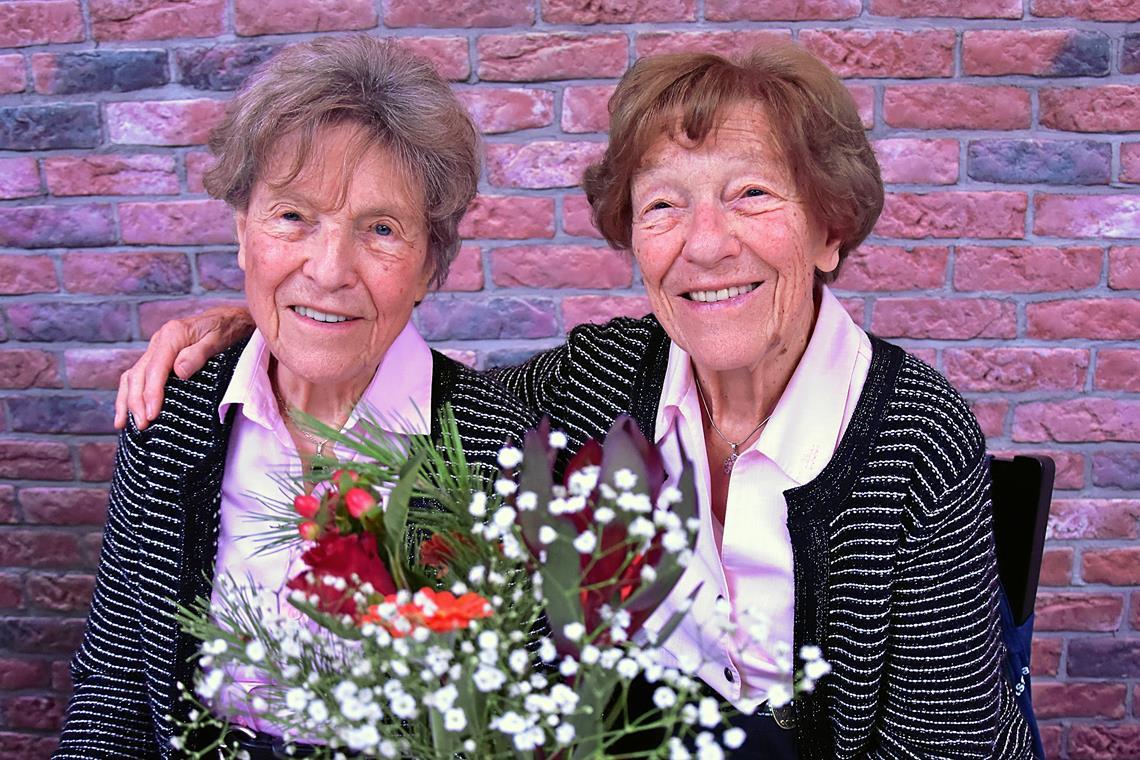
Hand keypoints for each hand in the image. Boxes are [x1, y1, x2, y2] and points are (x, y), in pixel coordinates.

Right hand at [115, 306, 254, 429]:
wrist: (228, 318)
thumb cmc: (225, 329)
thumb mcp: (218, 340)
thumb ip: (198, 354)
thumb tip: (178, 372)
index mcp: (172, 335)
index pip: (156, 368)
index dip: (151, 393)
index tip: (151, 414)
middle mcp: (159, 341)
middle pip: (139, 374)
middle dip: (137, 401)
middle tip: (142, 425)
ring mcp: (155, 348)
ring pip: (132, 375)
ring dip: (127, 400)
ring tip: (123, 424)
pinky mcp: (157, 357)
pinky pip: (138, 376)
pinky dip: (130, 393)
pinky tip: (127, 411)